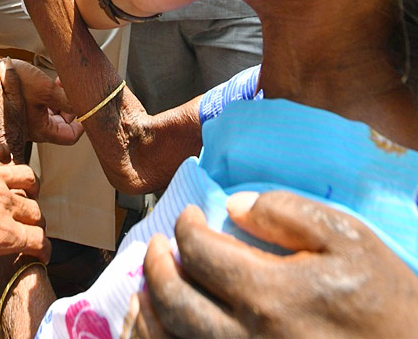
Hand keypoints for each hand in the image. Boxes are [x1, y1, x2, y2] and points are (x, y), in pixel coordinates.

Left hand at [0, 140, 48, 309]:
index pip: (37, 242)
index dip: (43, 250)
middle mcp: (5, 204)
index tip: (42, 253)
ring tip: (29, 189)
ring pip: (28, 177)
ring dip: (31, 185)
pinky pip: (1, 151)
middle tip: (32, 226)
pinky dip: (4, 154)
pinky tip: (1, 157)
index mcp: (1, 234)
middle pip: (35, 211)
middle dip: (37, 220)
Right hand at [1, 59, 82, 145]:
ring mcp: (29, 119)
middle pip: (64, 124)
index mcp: (42, 130)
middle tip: (72, 88)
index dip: (83, 123)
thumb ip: (68, 100)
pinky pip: (43, 106)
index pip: (71, 136)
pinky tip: (49, 80)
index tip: (87, 106)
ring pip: (54, 113)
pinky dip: (50, 95)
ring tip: (60, 81)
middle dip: (71, 105)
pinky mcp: (23, 108)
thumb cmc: (12, 83)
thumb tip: (88, 105)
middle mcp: (36, 128)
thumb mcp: (46, 90)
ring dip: (61, 98)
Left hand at [134, 194, 417, 337]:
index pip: (200, 252)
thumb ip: (287, 212)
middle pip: (174, 301)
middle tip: (157, 246)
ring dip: (150, 310)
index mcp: (271, 293)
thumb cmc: (384, 300)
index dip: (187, 227)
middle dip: (156, 266)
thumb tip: (233, 206)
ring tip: (149, 285)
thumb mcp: (348, 238)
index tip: (192, 217)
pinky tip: (161, 328)